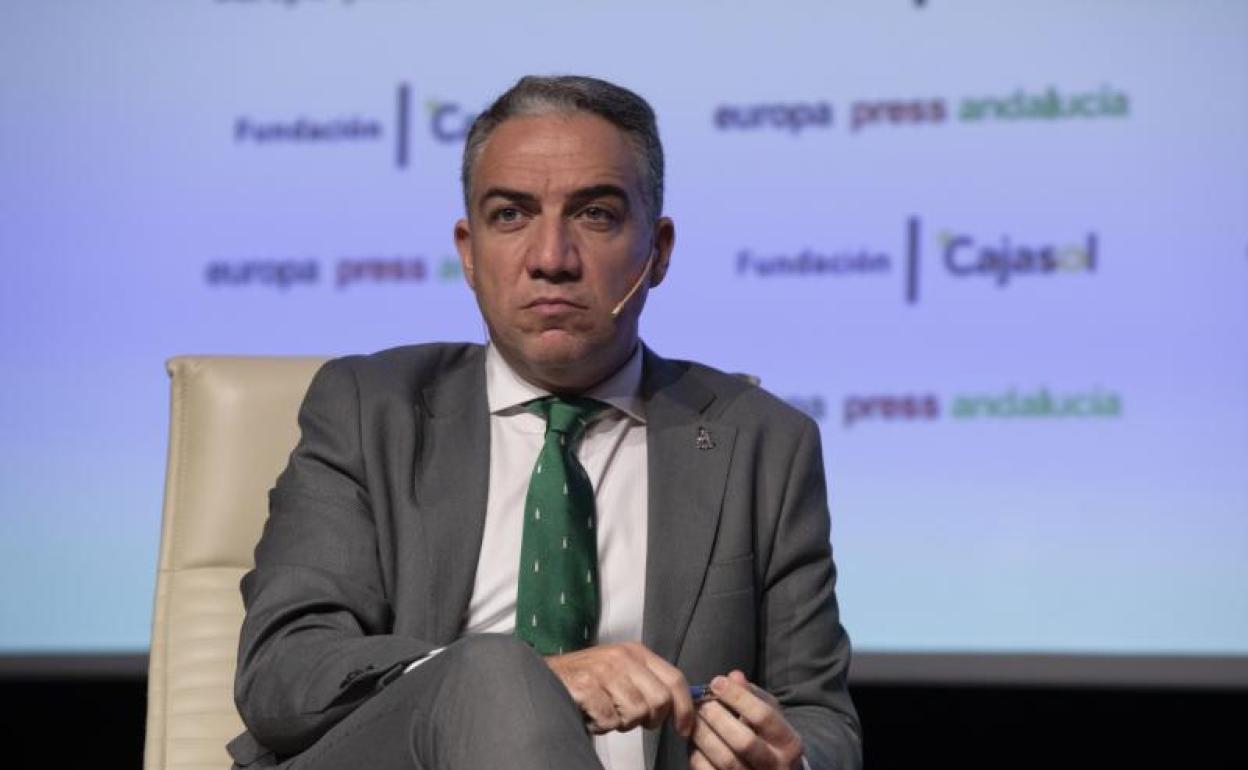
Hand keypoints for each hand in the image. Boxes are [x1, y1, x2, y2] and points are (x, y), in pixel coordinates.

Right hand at [545, 641, 695, 735]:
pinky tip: (592, 715)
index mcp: (637, 652)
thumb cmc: (588, 679)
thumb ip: (649, 683)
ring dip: (622, 723)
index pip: (675, 679)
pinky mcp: (587, 686)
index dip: (685, 708)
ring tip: (607, 713)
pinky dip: (601, 725)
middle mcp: (623, 657)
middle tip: (631, 719)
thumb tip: (679, 709)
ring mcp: (605, 670)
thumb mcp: (622, 671)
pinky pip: (610, 720)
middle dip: (650, 719)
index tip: (684, 729)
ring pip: (636, 713)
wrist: (545, 675)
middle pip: (659, 700)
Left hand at [689, 671, 803, 769]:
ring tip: (694, 718)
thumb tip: (734, 677)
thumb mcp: (770, 714)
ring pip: (726, 760)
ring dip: (704, 735)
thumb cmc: (769, 738)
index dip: (737, 697)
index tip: (717, 683)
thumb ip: (753, 694)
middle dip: (718, 718)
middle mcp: (776, 766)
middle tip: (702, 703)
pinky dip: (698, 755)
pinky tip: (694, 740)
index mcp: (789, 743)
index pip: (763, 716)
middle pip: (744, 741)